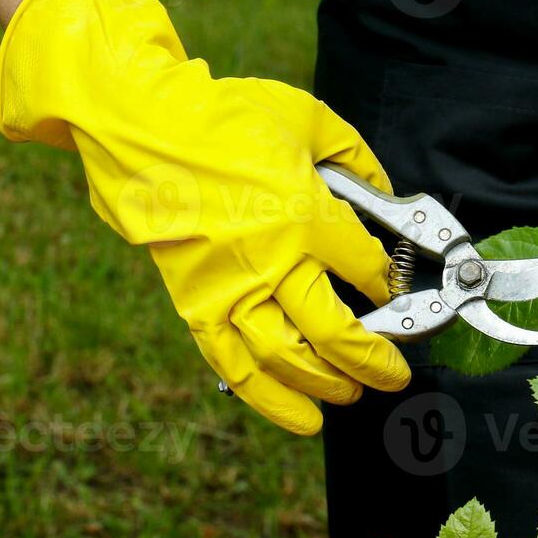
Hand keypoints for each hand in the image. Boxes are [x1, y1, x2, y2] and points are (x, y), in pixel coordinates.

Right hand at [0, 0, 411, 433]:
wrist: (142, 128)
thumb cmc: (224, 118)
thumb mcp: (308, 119)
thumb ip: (358, 157)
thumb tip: (387, 190)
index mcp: (304, 214)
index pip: (366, 270)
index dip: (389, 287)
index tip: (394, 292)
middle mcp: (272, 261)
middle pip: (337, 332)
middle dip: (375, 361)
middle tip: (395, 373)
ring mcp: (231, 290)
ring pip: (288, 360)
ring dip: (328, 385)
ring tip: (353, 393)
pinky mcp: (196, 306)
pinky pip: (235, 368)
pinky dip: (271, 401)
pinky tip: (303, 418)